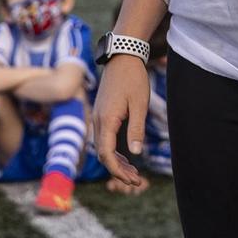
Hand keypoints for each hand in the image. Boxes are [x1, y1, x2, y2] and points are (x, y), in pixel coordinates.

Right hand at [94, 56, 150, 193]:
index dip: (118, 170)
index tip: (132, 179)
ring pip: (103, 147)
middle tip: (136, 180)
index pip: (106, 154)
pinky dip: (114, 151)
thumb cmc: (133, 79)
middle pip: (103, 154)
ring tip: (134, 172)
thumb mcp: (139, 104)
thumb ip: (136, 129)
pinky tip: (127, 157)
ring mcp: (98, 117)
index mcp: (107, 120)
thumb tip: (135, 153)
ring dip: (116, 162)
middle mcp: (98, 120)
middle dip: (118, 170)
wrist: (122, 57)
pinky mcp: (101, 114)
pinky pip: (104, 138)